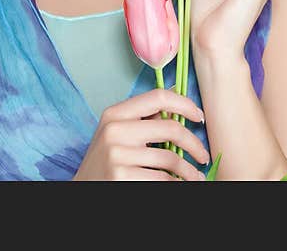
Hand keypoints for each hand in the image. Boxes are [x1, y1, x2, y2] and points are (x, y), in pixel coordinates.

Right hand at [72, 89, 209, 180]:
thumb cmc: (106, 161)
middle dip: (195, 144)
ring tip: (196, 177)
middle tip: (203, 156)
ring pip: (170, 159)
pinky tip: (179, 184)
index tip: (198, 117)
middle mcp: (114, 130)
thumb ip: (143, 118)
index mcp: (115, 114)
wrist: (83, 189)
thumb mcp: (117, 134)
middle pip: (171, 128)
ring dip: (190, 171)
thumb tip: (176, 96)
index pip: (158, 97)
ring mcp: (116, 155)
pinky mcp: (121, 177)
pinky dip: (177, 183)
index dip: (184, 104)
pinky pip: (163, 179)